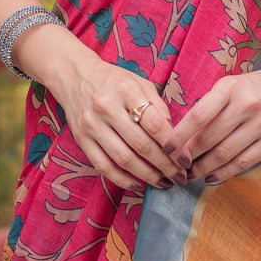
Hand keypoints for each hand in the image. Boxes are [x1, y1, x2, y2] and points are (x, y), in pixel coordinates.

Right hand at [56, 55, 186, 191]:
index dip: (172, 145)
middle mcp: (107, 107)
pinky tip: (138, 184)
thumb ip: (157, 106)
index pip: (154, 123)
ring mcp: (92, 125)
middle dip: (164, 165)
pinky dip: (122, 179)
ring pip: (123, 159)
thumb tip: (174, 136)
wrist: (75, 76)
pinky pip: (103, 166)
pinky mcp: (81, 139)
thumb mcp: (139, 82)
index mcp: (126, 90)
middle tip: (179, 177)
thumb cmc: (114, 80)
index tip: (185, 159)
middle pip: (140, 144)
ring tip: (163, 183)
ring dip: (146, 175)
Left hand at [161, 68, 260, 185]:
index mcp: (230, 88)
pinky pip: (244, 163)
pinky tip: (211, 176)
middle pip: (210, 138)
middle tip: (177, 166)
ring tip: (191, 174)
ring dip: (204, 168)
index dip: (180, 135)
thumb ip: (208, 106)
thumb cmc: (251, 88)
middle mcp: (247, 105)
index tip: (166, 149)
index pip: (199, 115)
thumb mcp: (228, 86)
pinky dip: (224, 173)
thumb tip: (181, 137)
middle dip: (189, 157)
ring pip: (225, 154)